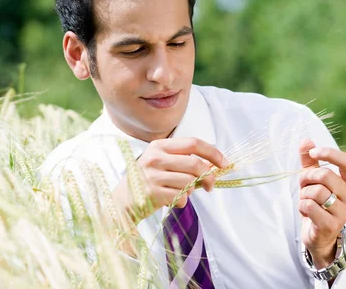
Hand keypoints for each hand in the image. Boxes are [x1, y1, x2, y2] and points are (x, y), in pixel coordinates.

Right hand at [112, 137, 226, 223]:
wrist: (122, 199)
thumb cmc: (147, 180)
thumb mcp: (160, 162)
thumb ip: (183, 160)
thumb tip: (213, 166)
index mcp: (159, 146)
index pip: (193, 143)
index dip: (212, 153)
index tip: (223, 163)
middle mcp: (155, 158)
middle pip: (195, 163)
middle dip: (209, 176)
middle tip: (210, 185)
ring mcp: (153, 176)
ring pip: (189, 182)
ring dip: (192, 190)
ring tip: (182, 192)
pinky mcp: (153, 193)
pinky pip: (181, 197)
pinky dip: (182, 201)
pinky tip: (172, 200)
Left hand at [298, 139, 345, 268]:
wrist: (317, 234)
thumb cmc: (317, 203)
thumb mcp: (312, 180)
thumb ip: (309, 161)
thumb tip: (306, 141)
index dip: (329, 153)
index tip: (313, 153)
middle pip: (325, 175)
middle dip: (307, 177)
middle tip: (303, 185)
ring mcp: (344, 213)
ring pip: (316, 191)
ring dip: (304, 194)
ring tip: (306, 201)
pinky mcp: (331, 225)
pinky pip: (310, 206)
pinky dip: (302, 206)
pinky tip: (306, 212)